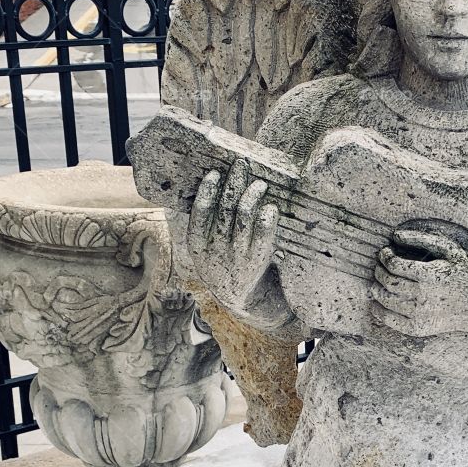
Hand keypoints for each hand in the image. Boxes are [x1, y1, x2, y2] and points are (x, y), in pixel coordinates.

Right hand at [187, 158, 278, 313]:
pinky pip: (264, 234)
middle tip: (241, 166)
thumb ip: (204, 226)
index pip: (199, 214)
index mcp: (197, 247)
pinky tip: (270, 207)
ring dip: (252, 195)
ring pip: (244, 218)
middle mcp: (215, 252)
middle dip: (234, 183)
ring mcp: (237, 257)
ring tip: (259, 184)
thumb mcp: (205, 251)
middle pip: (225, 210)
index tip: (214, 173)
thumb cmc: (223, 265)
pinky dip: (267, 217)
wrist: (242, 300)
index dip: (206, 192)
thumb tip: (209, 186)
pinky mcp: (257, 262)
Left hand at [369, 227, 467, 337]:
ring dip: (375, 288)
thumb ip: (422, 239)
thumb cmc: (465, 273)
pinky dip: (378, 311)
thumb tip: (396, 235)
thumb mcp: (449, 250)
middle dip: (378, 271)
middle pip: (387, 282)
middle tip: (379, 266)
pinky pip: (389, 320)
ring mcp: (419, 315)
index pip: (394, 265)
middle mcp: (422, 296)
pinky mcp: (418, 328)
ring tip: (377, 282)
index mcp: (429, 275)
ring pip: (385, 300)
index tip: (384, 252)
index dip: (384, 256)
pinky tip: (375, 303)